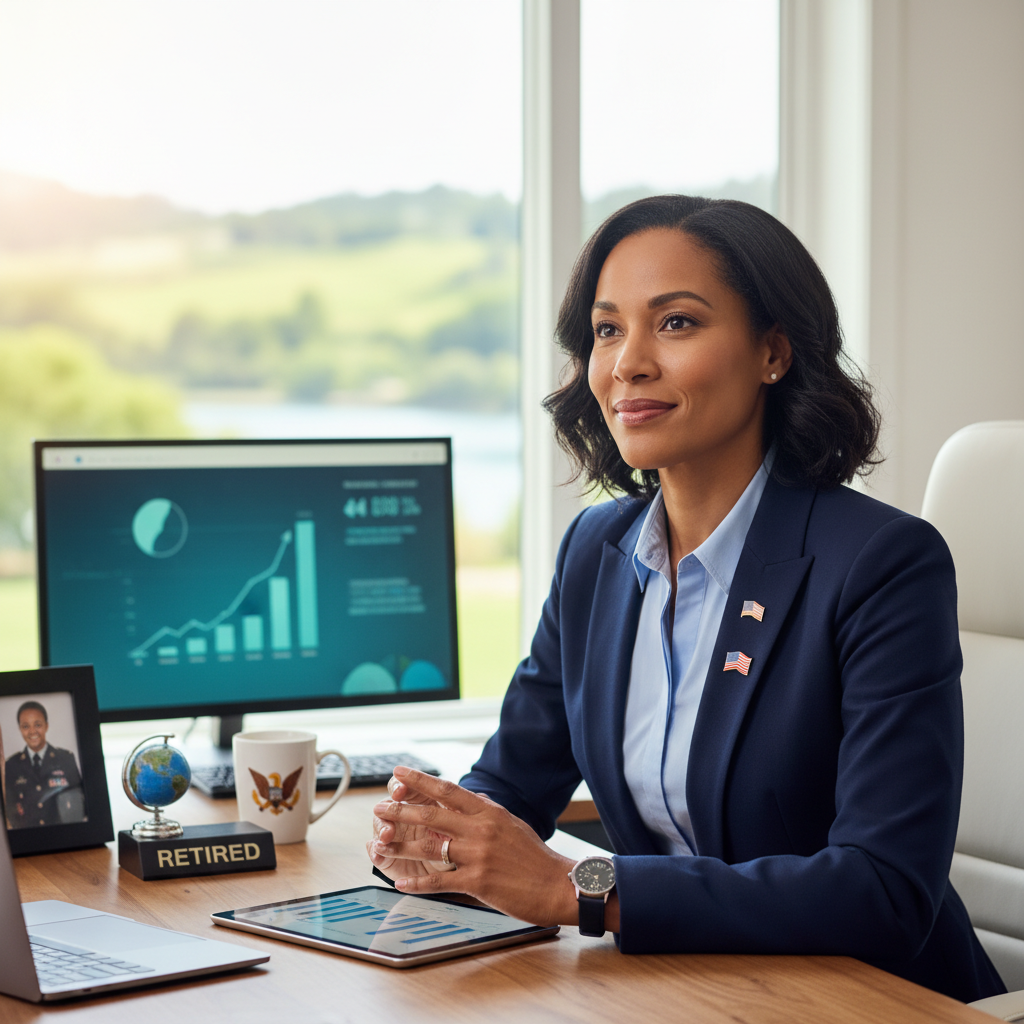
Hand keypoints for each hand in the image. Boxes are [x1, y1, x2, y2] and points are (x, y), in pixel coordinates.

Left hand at [368, 766, 579, 926]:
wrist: (558, 884)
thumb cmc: (535, 856)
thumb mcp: (511, 823)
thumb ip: (486, 812)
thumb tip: (468, 798)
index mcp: (489, 812)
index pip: (447, 790)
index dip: (420, 781)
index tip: (399, 773)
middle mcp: (481, 829)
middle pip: (431, 815)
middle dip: (400, 810)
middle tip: (379, 807)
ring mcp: (478, 856)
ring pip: (429, 848)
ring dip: (400, 846)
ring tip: (379, 844)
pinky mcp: (478, 882)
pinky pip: (439, 882)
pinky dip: (417, 883)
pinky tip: (399, 883)